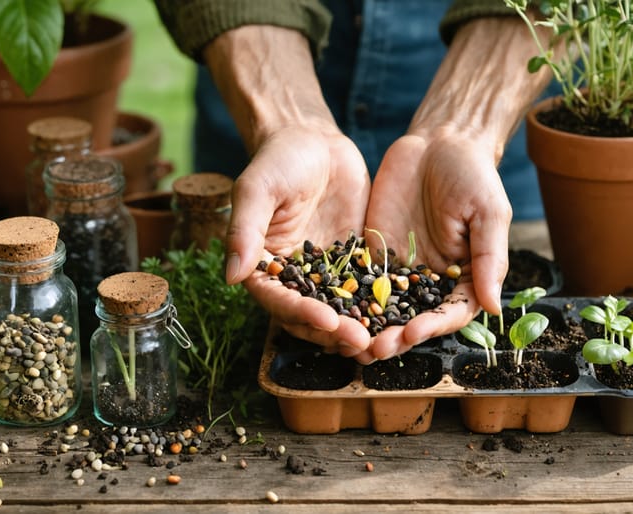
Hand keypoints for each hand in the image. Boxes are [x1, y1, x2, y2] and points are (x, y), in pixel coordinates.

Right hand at [228, 126, 375, 362]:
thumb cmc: (278, 160)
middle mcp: (293, 277)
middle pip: (311, 316)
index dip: (302, 314)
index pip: (280, 301)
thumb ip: (244, 231)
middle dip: (335, 331)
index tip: (328, 321)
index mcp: (263, 267)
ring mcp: (324, 273)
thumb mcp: (257, 189)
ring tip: (382, 342)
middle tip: (362, 341)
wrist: (314, 140)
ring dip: (358, 328)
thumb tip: (230, 277)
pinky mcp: (352, 262)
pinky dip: (380, 305)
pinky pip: (365, 289)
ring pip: (340, 310)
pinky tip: (401, 316)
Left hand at [358, 15, 554, 358]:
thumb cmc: (474, 176)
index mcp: (464, 280)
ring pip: (382, 308)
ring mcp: (399, 270)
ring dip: (367, 326)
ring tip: (348, 338)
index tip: (412, 334)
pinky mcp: (373, 254)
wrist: (439, 142)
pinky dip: (345, 296)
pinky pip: (357, 279)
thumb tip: (494, 307)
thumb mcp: (489, 213)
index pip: (448, 314)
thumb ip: (489, 258)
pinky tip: (328, 307)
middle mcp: (430, 282)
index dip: (431, 328)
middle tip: (373, 348)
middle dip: (393, 336)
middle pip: (412, 319)